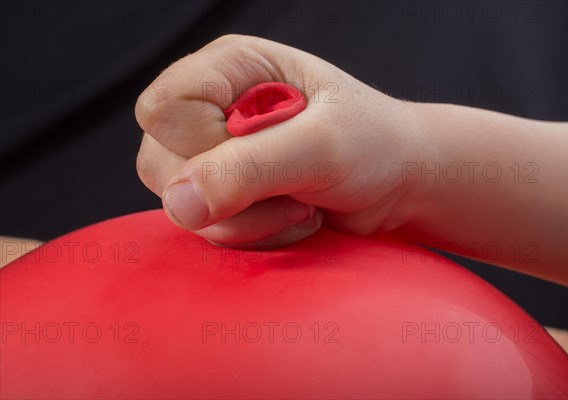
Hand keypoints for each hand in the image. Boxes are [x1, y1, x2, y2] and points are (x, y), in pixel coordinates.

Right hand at [135, 34, 429, 246]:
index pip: (163, 110)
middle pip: (160, 161)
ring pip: (180, 204)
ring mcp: (214, 154)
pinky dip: (254, 235)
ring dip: (248, 220)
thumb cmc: (371, 144)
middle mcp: (212, 107)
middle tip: (294, 183)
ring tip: (301, 201)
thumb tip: (178, 204)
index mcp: (230, 68)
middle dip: (234, 192)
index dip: (204, 145)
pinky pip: (207, 228)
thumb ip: (249, 169)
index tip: (268, 154)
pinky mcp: (225, 193)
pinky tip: (294, 215)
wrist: (397, 182)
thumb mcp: (321, 147)